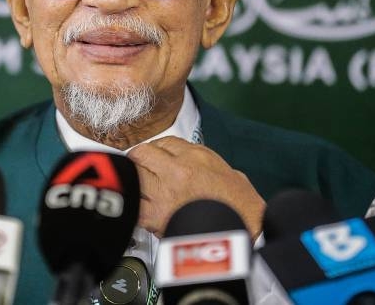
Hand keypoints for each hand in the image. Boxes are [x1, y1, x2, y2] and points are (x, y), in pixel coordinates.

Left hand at [128, 136, 264, 238]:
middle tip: (139, 167)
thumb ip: (199, 159)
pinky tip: (142, 208)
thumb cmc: (238, 205)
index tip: (152, 155)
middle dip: (138, 160)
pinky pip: (135, 206)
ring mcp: (163, 194)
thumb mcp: (224, 169)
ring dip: (135, 182)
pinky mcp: (156, 218)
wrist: (240, 233)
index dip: (155, 149)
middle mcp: (175, 172)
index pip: (162, 142)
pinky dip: (136, 206)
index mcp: (193, 157)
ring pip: (133, 178)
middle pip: (141, 155)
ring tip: (140, 187)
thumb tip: (183, 158)